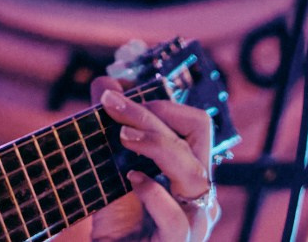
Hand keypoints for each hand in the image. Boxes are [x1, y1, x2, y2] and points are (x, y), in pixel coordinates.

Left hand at [85, 75, 219, 241]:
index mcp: (191, 171)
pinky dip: (155, 196)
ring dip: (157, 145)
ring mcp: (195, 220)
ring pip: (193, 172)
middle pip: (197, 135)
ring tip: (123, 137)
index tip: (122, 99)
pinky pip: (177, 220)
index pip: (197, 124)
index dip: (164, 103)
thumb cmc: (120, 224)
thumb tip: (106, 83)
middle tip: (111, 104)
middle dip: (152, 113)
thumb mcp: (112, 170)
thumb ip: (113, 128)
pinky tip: (134, 180)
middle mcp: (201, 193)